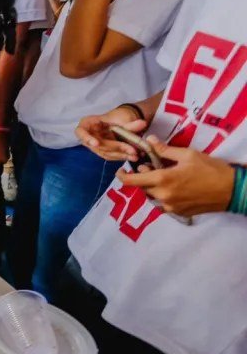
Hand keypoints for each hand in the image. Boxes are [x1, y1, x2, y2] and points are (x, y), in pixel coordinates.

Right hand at [76, 106, 148, 162]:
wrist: (124, 122)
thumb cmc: (119, 117)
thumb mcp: (124, 118)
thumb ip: (131, 123)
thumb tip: (142, 123)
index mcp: (89, 123)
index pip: (80, 131)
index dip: (86, 138)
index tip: (96, 143)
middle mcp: (90, 136)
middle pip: (98, 145)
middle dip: (115, 148)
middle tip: (131, 150)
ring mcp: (96, 145)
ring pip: (105, 153)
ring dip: (120, 155)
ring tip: (135, 155)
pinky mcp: (104, 152)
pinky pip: (111, 156)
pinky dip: (122, 157)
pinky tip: (133, 157)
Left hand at [118, 136, 234, 216]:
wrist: (232, 190)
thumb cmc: (211, 169)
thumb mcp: (188, 155)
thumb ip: (164, 150)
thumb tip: (148, 140)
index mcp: (162, 180)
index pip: (131, 181)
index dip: (121, 175)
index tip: (120, 169)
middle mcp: (162, 196)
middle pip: (141, 187)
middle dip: (142, 177)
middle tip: (151, 167)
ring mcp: (170, 207)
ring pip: (152, 196)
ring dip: (152, 186)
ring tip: (165, 175)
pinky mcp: (178, 213)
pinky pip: (162, 203)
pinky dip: (163, 194)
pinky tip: (174, 186)